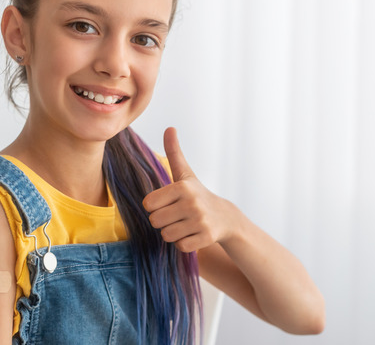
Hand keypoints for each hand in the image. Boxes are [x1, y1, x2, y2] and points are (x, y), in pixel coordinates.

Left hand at [142, 127, 235, 251]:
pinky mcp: (206, 238)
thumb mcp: (185, 173)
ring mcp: (200, 221)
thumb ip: (174, 152)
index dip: (155, 206)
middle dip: (163, 221)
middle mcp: (191, 203)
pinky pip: (180, 246)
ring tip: (185, 224)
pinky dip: (184, 243)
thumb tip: (170, 128)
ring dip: (173, 233)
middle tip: (177, 216)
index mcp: (182, 187)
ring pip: (166, 236)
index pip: (148, 204)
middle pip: (155, 221)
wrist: (225, 217)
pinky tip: (193, 234)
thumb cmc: (198, 194)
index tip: (168, 203)